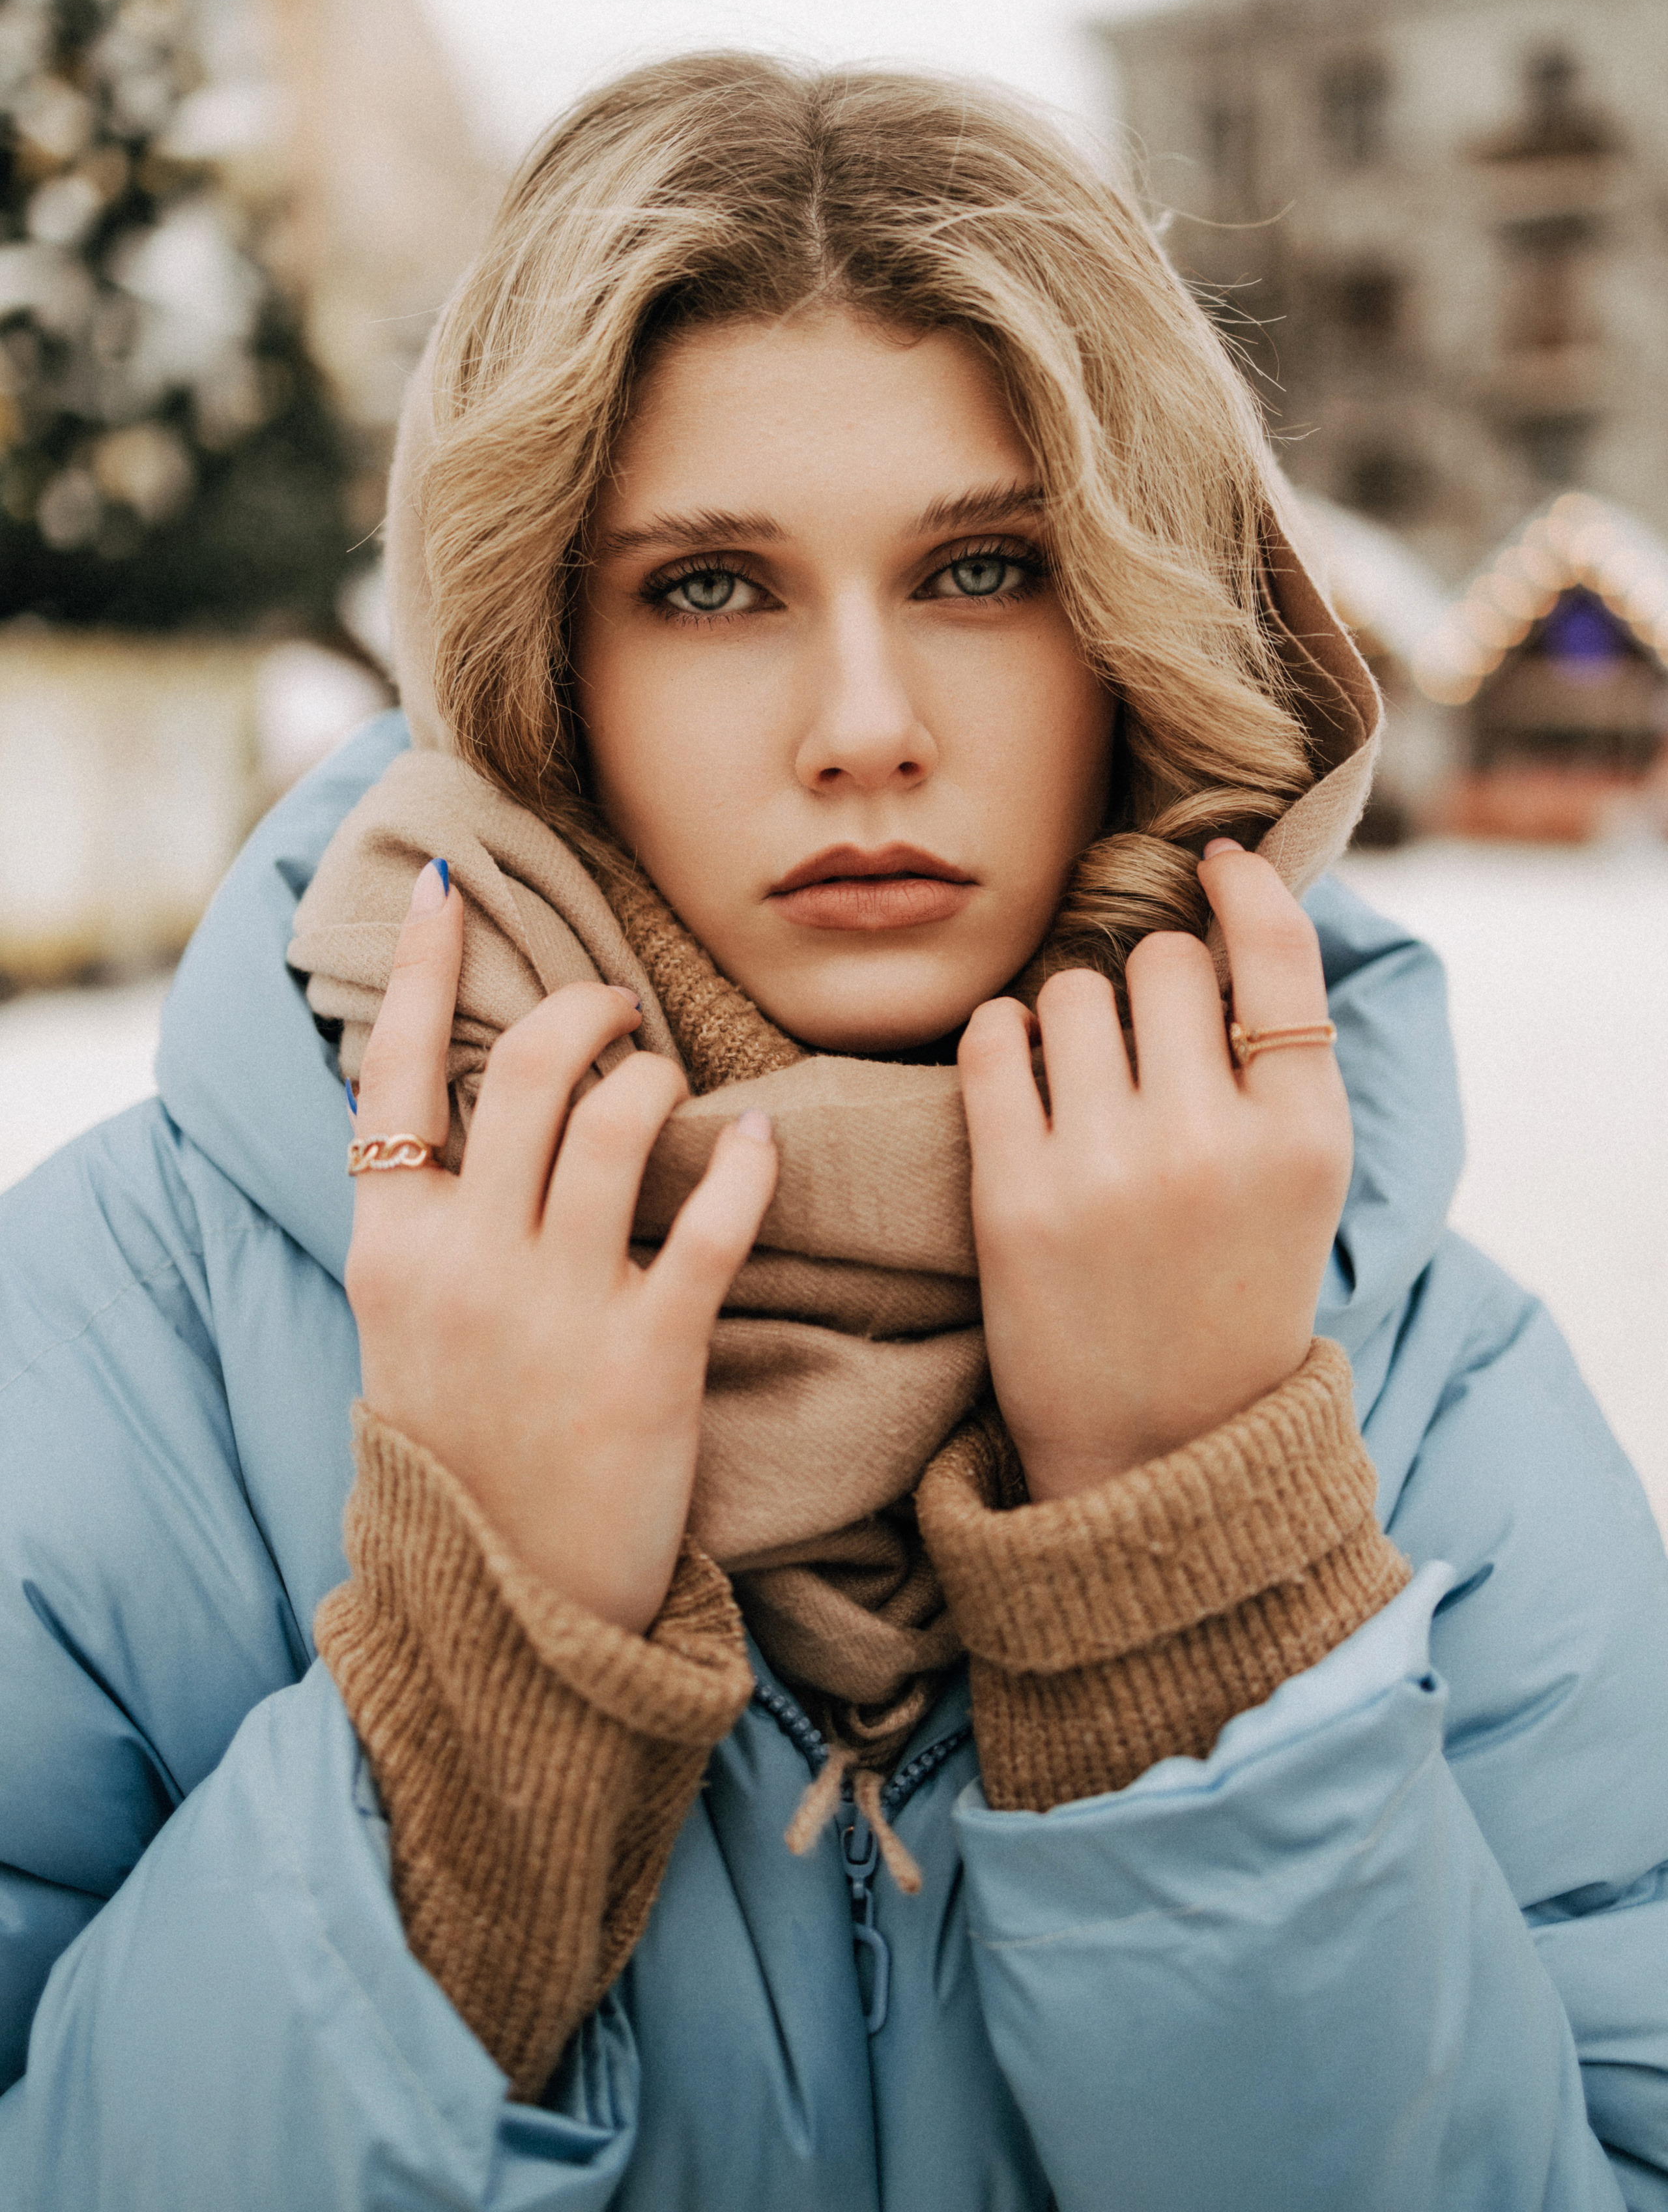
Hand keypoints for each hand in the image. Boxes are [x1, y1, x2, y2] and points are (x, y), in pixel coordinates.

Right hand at [344, 861, 778, 1632]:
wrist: (505, 1608)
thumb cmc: (465, 1452)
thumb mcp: (406, 1328)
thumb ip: (427, 1218)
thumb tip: (457, 1101)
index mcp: (392, 1247)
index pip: (395, 1072)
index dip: (421, 966)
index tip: (446, 880)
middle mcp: (466, 1261)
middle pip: (532, 1066)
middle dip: (588, 1008)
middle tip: (619, 1011)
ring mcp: (554, 1308)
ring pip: (621, 1119)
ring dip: (660, 1076)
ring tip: (675, 1090)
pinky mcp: (647, 1359)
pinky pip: (713, 1222)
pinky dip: (745, 1165)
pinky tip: (759, 1145)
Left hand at [957, 841, 1351, 1501]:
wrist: (1160, 1453)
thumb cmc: (1231, 1295)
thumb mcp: (1301, 1183)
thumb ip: (1278, 1059)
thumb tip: (1227, 903)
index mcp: (1305, 1139)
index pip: (1278, 954)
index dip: (1243, 887)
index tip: (1214, 863)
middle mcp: (1210, 1144)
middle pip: (1163, 960)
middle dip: (1149, 978)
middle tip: (1143, 1037)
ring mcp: (1106, 1171)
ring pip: (1069, 990)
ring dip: (1070, 1010)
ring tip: (1083, 1074)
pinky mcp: (1012, 1198)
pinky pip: (992, 1042)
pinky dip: (1002, 1037)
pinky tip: (1020, 1070)